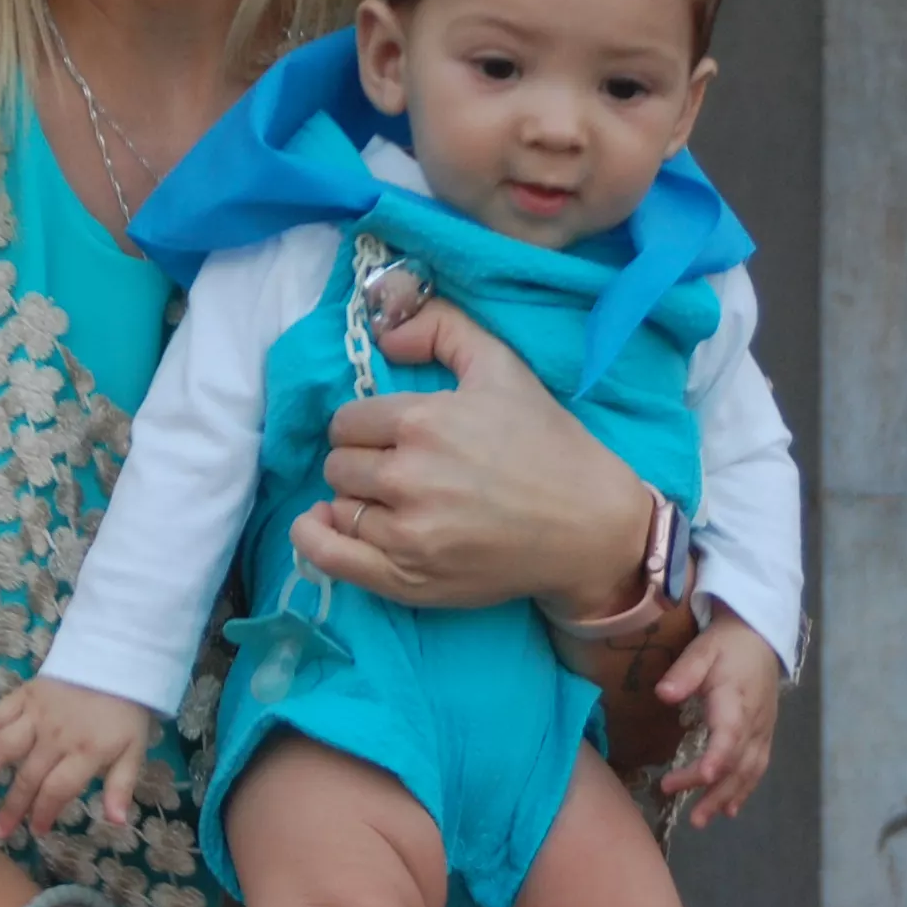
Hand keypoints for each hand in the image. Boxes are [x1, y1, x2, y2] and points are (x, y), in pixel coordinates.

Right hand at [0, 679, 153, 839]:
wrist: (116, 657)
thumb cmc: (125, 710)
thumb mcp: (134, 750)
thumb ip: (122, 785)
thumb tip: (116, 823)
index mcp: (84, 751)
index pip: (57, 789)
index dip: (45, 813)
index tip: (37, 832)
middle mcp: (55, 736)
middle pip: (28, 776)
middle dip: (11, 807)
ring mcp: (36, 714)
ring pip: (3, 746)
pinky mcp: (25, 694)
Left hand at [291, 293, 657, 615]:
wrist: (590, 526)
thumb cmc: (547, 442)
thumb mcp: (500, 366)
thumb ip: (441, 327)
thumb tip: (385, 335)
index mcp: (423, 421)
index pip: (347, 421)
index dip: (365, 425)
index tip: (389, 434)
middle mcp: (408, 478)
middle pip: (340, 464)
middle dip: (361, 460)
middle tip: (396, 466)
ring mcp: (407, 534)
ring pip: (340, 506)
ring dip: (355, 498)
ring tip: (385, 498)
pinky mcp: (411, 579)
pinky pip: (334, 559)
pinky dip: (316, 540)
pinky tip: (320, 524)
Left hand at [655, 609, 781, 824]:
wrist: (759, 638)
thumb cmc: (725, 645)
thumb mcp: (702, 650)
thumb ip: (683, 673)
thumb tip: (663, 694)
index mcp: (735, 702)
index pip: (729, 737)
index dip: (717, 759)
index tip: (699, 777)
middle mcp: (753, 724)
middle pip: (736, 765)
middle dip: (714, 792)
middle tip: (690, 817)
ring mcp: (761, 732)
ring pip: (748, 773)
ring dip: (727, 798)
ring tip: (703, 820)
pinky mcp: (763, 736)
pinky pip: (756, 768)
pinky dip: (744, 790)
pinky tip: (729, 810)